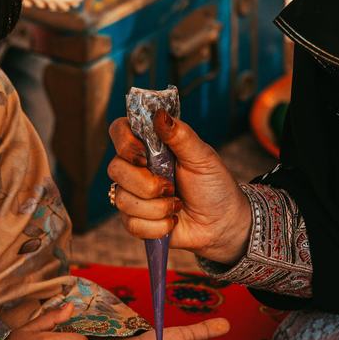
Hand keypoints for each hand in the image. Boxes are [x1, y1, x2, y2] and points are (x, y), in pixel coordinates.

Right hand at [107, 112, 250, 264]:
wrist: (222, 223)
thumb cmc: (214, 186)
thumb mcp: (203, 157)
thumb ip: (180, 135)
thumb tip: (160, 114)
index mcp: (151, 146)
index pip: (119, 131)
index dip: (124, 142)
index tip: (144, 156)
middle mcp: (137, 168)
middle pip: (115, 169)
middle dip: (146, 184)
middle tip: (171, 187)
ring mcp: (134, 194)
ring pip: (122, 200)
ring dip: (156, 207)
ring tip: (177, 205)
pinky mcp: (136, 220)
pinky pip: (131, 224)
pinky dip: (157, 226)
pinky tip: (172, 220)